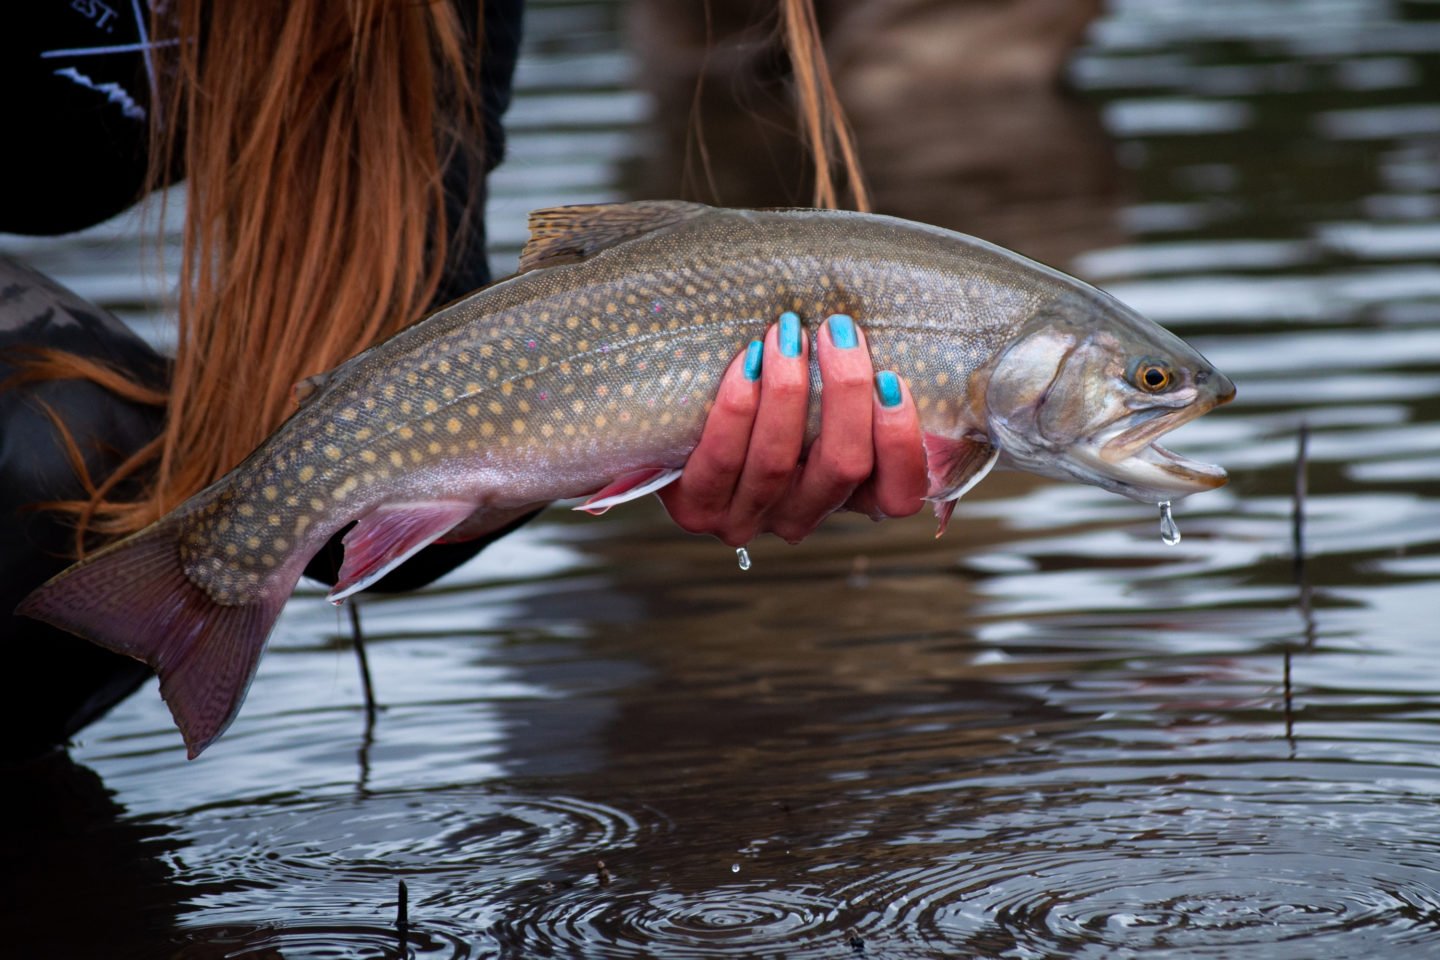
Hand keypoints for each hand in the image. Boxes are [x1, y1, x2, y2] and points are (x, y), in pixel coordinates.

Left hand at [659, 312, 927, 545]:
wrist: (674, 430)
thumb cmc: (766, 399)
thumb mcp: (817, 399)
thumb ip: (850, 385)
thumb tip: (872, 331)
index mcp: (846, 499)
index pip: (899, 496)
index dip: (902, 444)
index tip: (892, 379)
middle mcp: (802, 518)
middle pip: (843, 467)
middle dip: (845, 391)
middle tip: (837, 330)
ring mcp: (748, 519)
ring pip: (778, 461)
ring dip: (787, 390)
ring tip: (785, 333)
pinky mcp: (698, 510)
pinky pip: (722, 459)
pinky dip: (737, 407)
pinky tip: (746, 362)